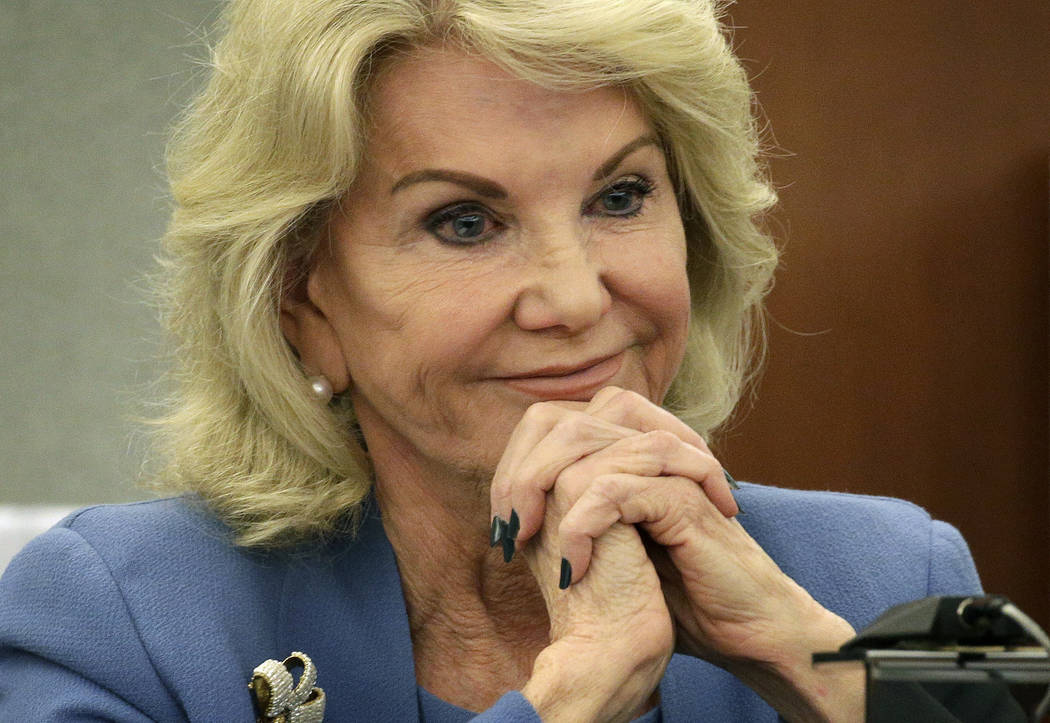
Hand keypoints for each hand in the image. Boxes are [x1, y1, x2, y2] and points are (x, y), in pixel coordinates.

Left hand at [493, 387, 861, 720]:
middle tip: (508, 527)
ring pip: (584, 440)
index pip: (557, 423)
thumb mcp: (612, 552)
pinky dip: (581, 523)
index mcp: (631, 457)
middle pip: (564, 419)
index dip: (519, 463)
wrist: (746, 630)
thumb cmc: (683, 595)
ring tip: (523, 539)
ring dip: (540, 488)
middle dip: (522, 471)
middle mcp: (648, 451)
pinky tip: (571, 564)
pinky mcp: (684, 497)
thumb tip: (515, 508)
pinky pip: (615, 487)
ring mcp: (669, 468)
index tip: (504, 523)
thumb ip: (574, 519)